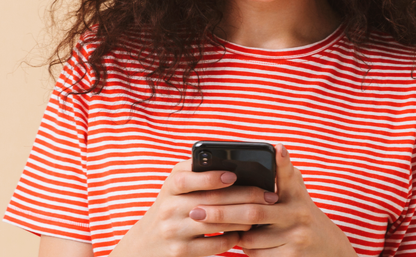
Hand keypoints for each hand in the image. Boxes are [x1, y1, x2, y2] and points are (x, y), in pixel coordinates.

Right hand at [110, 159, 278, 256]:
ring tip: (260, 213)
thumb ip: (197, 174)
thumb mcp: (176, 188)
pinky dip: (232, 237)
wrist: (146, 243)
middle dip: (244, 197)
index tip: (234, 175)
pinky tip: (243, 231)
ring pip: (216, 223)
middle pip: (210, 201)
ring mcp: (174, 231)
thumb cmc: (172, 207)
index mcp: (170, 187)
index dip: (210, 177)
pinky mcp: (181, 252)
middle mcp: (169, 208)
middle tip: (268, 196)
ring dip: (242, 218)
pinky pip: (214, 244)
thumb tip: (234, 167)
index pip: (186, 179)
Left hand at [191, 145, 357, 256]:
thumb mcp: (296, 195)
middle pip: (253, 213)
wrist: (327, 249)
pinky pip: (256, 255)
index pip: (288, 176)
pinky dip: (244, 250)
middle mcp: (298, 214)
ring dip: (230, 234)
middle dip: (221, 212)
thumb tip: (275, 148)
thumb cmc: (300, 216)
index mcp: (297, 196)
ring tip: (216, 227)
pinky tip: (238, 243)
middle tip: (196, 211)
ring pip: (250, 238)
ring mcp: (296, 237)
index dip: (283, 162)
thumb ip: (283, 176)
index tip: (276, 148)